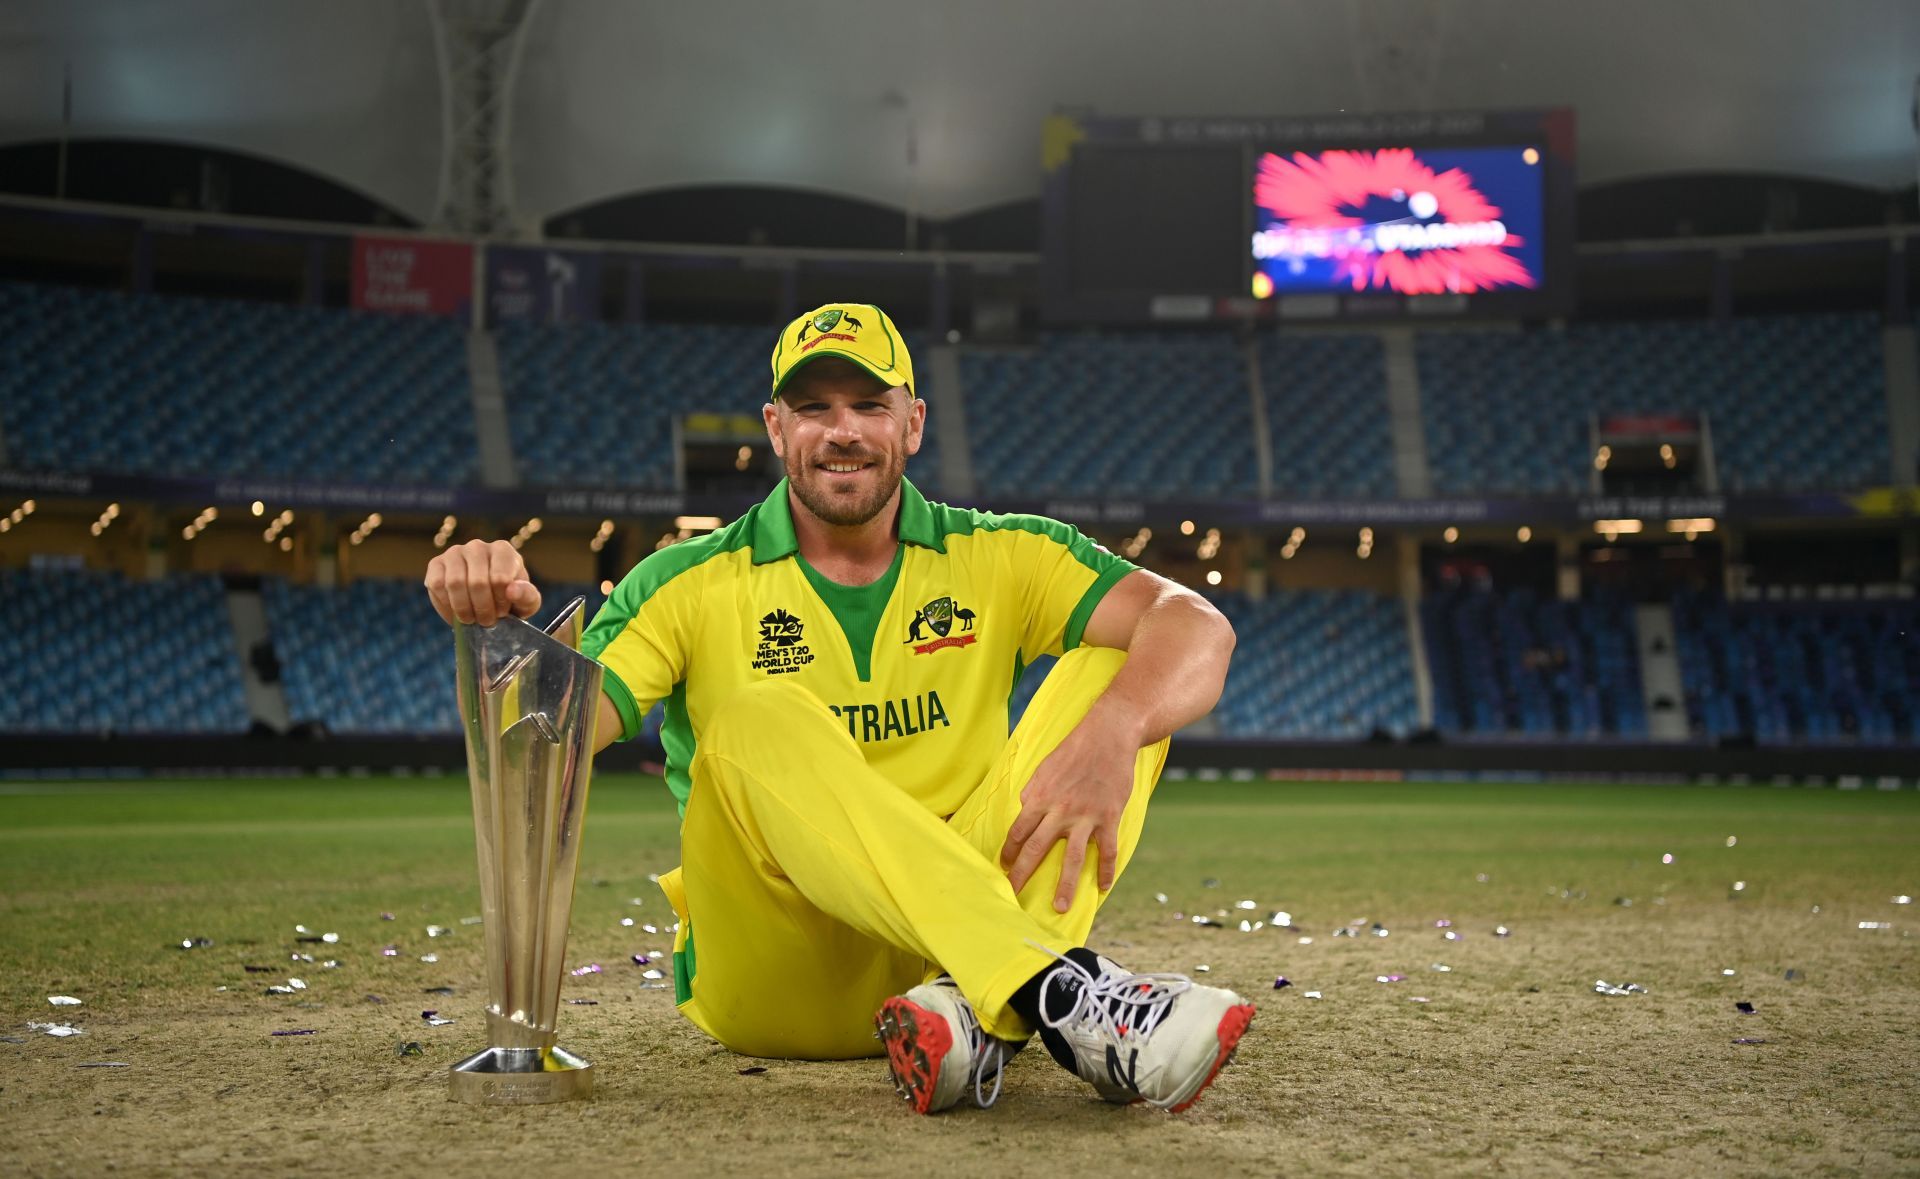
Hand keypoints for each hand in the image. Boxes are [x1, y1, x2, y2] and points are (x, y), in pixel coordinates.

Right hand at [423, 539, 541, 625]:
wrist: (486, 599)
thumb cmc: (509, 599)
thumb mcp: (526, 602)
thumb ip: (527, 596)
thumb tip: (512, 590)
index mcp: (503, 550)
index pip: (500, 578)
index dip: (500, 602)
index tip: (502, 613)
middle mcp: (478, 546)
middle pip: (477, 583)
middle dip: (482, 609)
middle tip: (486, 621)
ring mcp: (455, 552)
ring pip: (455, 583)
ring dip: (464, 609)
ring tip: (472, 618)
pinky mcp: (436, 563)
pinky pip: (436, 585)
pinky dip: (446, 605)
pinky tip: (456, 613)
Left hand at [998, 708, 1141, 912]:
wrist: (1108, 734)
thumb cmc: (1074, 749)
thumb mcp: (1044, 767)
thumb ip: (1034, 792)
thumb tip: (1024, 809)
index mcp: (1040, 797)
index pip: (1018, 832)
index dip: (1009, 852)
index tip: (1004, 867)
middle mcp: (1060, 810)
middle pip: (1036, 849)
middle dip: (1023, 875)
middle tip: (1013, 896)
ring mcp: (1085, 816)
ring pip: (1072, 858)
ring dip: (1065, 885)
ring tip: (1060, 907)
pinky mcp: (1109, 817)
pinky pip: (1107, 850)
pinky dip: (1106, 870)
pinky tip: (1102, 887)